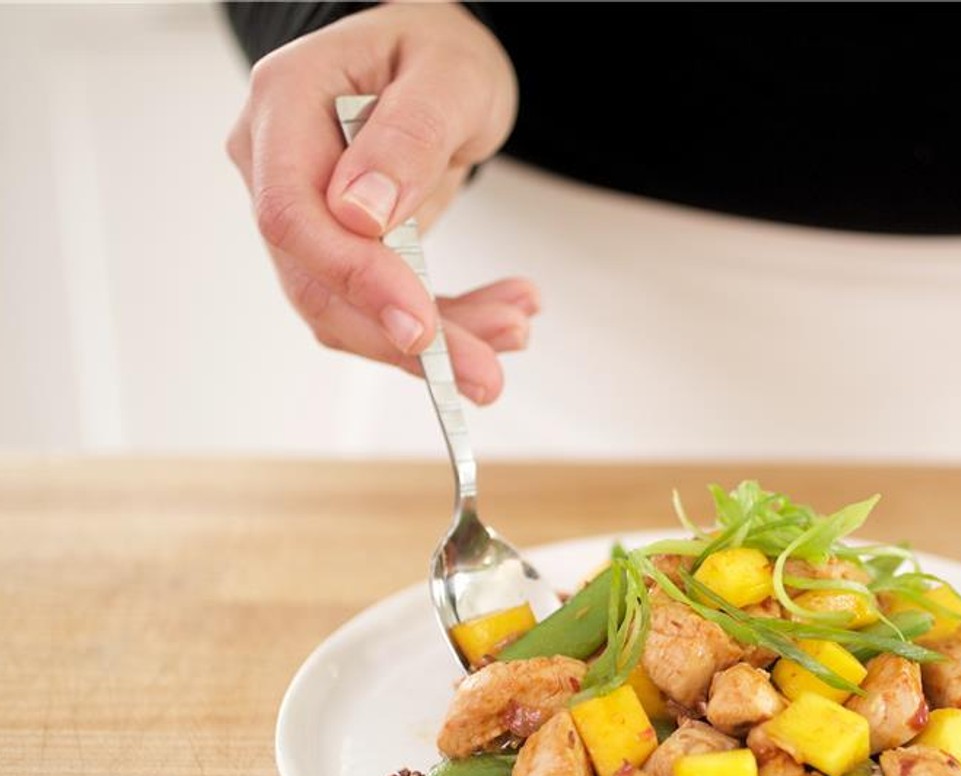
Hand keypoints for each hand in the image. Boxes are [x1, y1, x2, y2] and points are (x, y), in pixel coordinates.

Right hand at [226, 1, 532, 402]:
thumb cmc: (436, 50)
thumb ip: (408, 134)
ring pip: (352, 311)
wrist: (436, 62)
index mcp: (284, 107)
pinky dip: (448, 325)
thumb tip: (359, 212)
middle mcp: (277, 166)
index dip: (354, 280)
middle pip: (317, 283)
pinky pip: (384, 307)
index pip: (293, 216)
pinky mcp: (343, 251)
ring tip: (514, 329)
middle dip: (405, 338)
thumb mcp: (448, 74)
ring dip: (438, 340)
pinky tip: (503, 318)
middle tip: (485, 373)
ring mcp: (307, 215)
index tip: (421, 325)